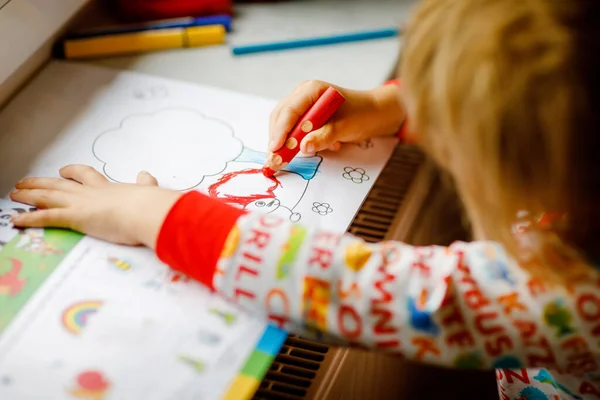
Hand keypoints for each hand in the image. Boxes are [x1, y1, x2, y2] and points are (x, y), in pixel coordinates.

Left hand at [9, 165, 181, 247]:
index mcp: (107, 188)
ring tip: (13, 193)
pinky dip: (29, 219)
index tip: (64, 170)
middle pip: (59, 184)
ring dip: (29, 194)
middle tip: (25, 181)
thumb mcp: (149, 192)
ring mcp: (80, 204)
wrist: (145, 209)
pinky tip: (15, 220)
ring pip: (48, 196)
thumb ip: (146, 185)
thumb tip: (147, 176)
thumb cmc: (149, 204)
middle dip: (41, 182)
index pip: (85, 176)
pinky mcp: (75, 217)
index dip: (73, 172)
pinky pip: (46, 217)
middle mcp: (90, 193)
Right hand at [269, 80, 404, 152]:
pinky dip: (299, 141)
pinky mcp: (305, 115)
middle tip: (275, 160)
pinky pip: (294, 129)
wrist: (374, 113)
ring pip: (285, 125)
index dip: (280, 131)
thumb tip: (303, 147)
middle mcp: (303, 94)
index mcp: (311, 90)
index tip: (275, 149)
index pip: (289, 111)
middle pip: (280, 117)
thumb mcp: (344, 127)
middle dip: (278, 139)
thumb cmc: (361, 115)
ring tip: (289, 157)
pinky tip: (320, 146)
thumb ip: (323, 137)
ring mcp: (303, 104)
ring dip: (287, 142)